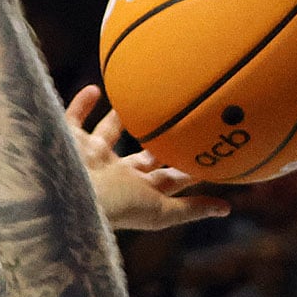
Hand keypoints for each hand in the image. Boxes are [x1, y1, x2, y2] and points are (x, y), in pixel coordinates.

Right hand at [65, 86, 226, 230]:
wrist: (69, 197)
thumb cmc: (116, 206)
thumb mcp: (160, 209)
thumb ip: (191, 208)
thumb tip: (227, 208)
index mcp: (137, 189)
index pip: (168, 177)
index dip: (187, 166)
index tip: (208, 147)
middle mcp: (114, 174)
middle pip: (141, 155)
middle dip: (158, 141)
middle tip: (179, 117)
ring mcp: (90, 158)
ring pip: (107, 134)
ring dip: (119, 119)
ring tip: (136, 98)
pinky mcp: (68, 143)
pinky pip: (73, 119)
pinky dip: (82, 104)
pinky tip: (95, 87)